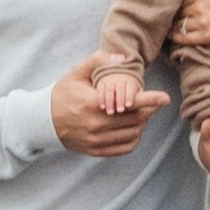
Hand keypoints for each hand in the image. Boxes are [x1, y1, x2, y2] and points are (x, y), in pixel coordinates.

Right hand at [50, 63, 169, 154]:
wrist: (43, 121)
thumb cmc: (63, 93)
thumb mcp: (77, 72)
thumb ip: (99, 60)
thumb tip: (121, 58)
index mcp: (93, 104)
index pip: (129, 103)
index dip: (150, 100)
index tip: (166, 98)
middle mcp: (96, 125)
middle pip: (135, 119)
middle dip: (147, 109)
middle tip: (150, 101)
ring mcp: (96, 140)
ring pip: (133, 133)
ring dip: (142, 123)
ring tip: (139, 112)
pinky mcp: (96, 151)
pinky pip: (125, 147)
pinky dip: (134, 137)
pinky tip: (132, 127)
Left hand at [173, 0, 209, 50]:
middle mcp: (199, 6)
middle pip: (178, 7)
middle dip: (175, 6)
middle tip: (171, 7)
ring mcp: (202, 22)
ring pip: (178, 22)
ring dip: (172, 21)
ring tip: (169, 20)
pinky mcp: (207, 37)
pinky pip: (183, 37)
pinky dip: (175, 36)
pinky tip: (171, 34)